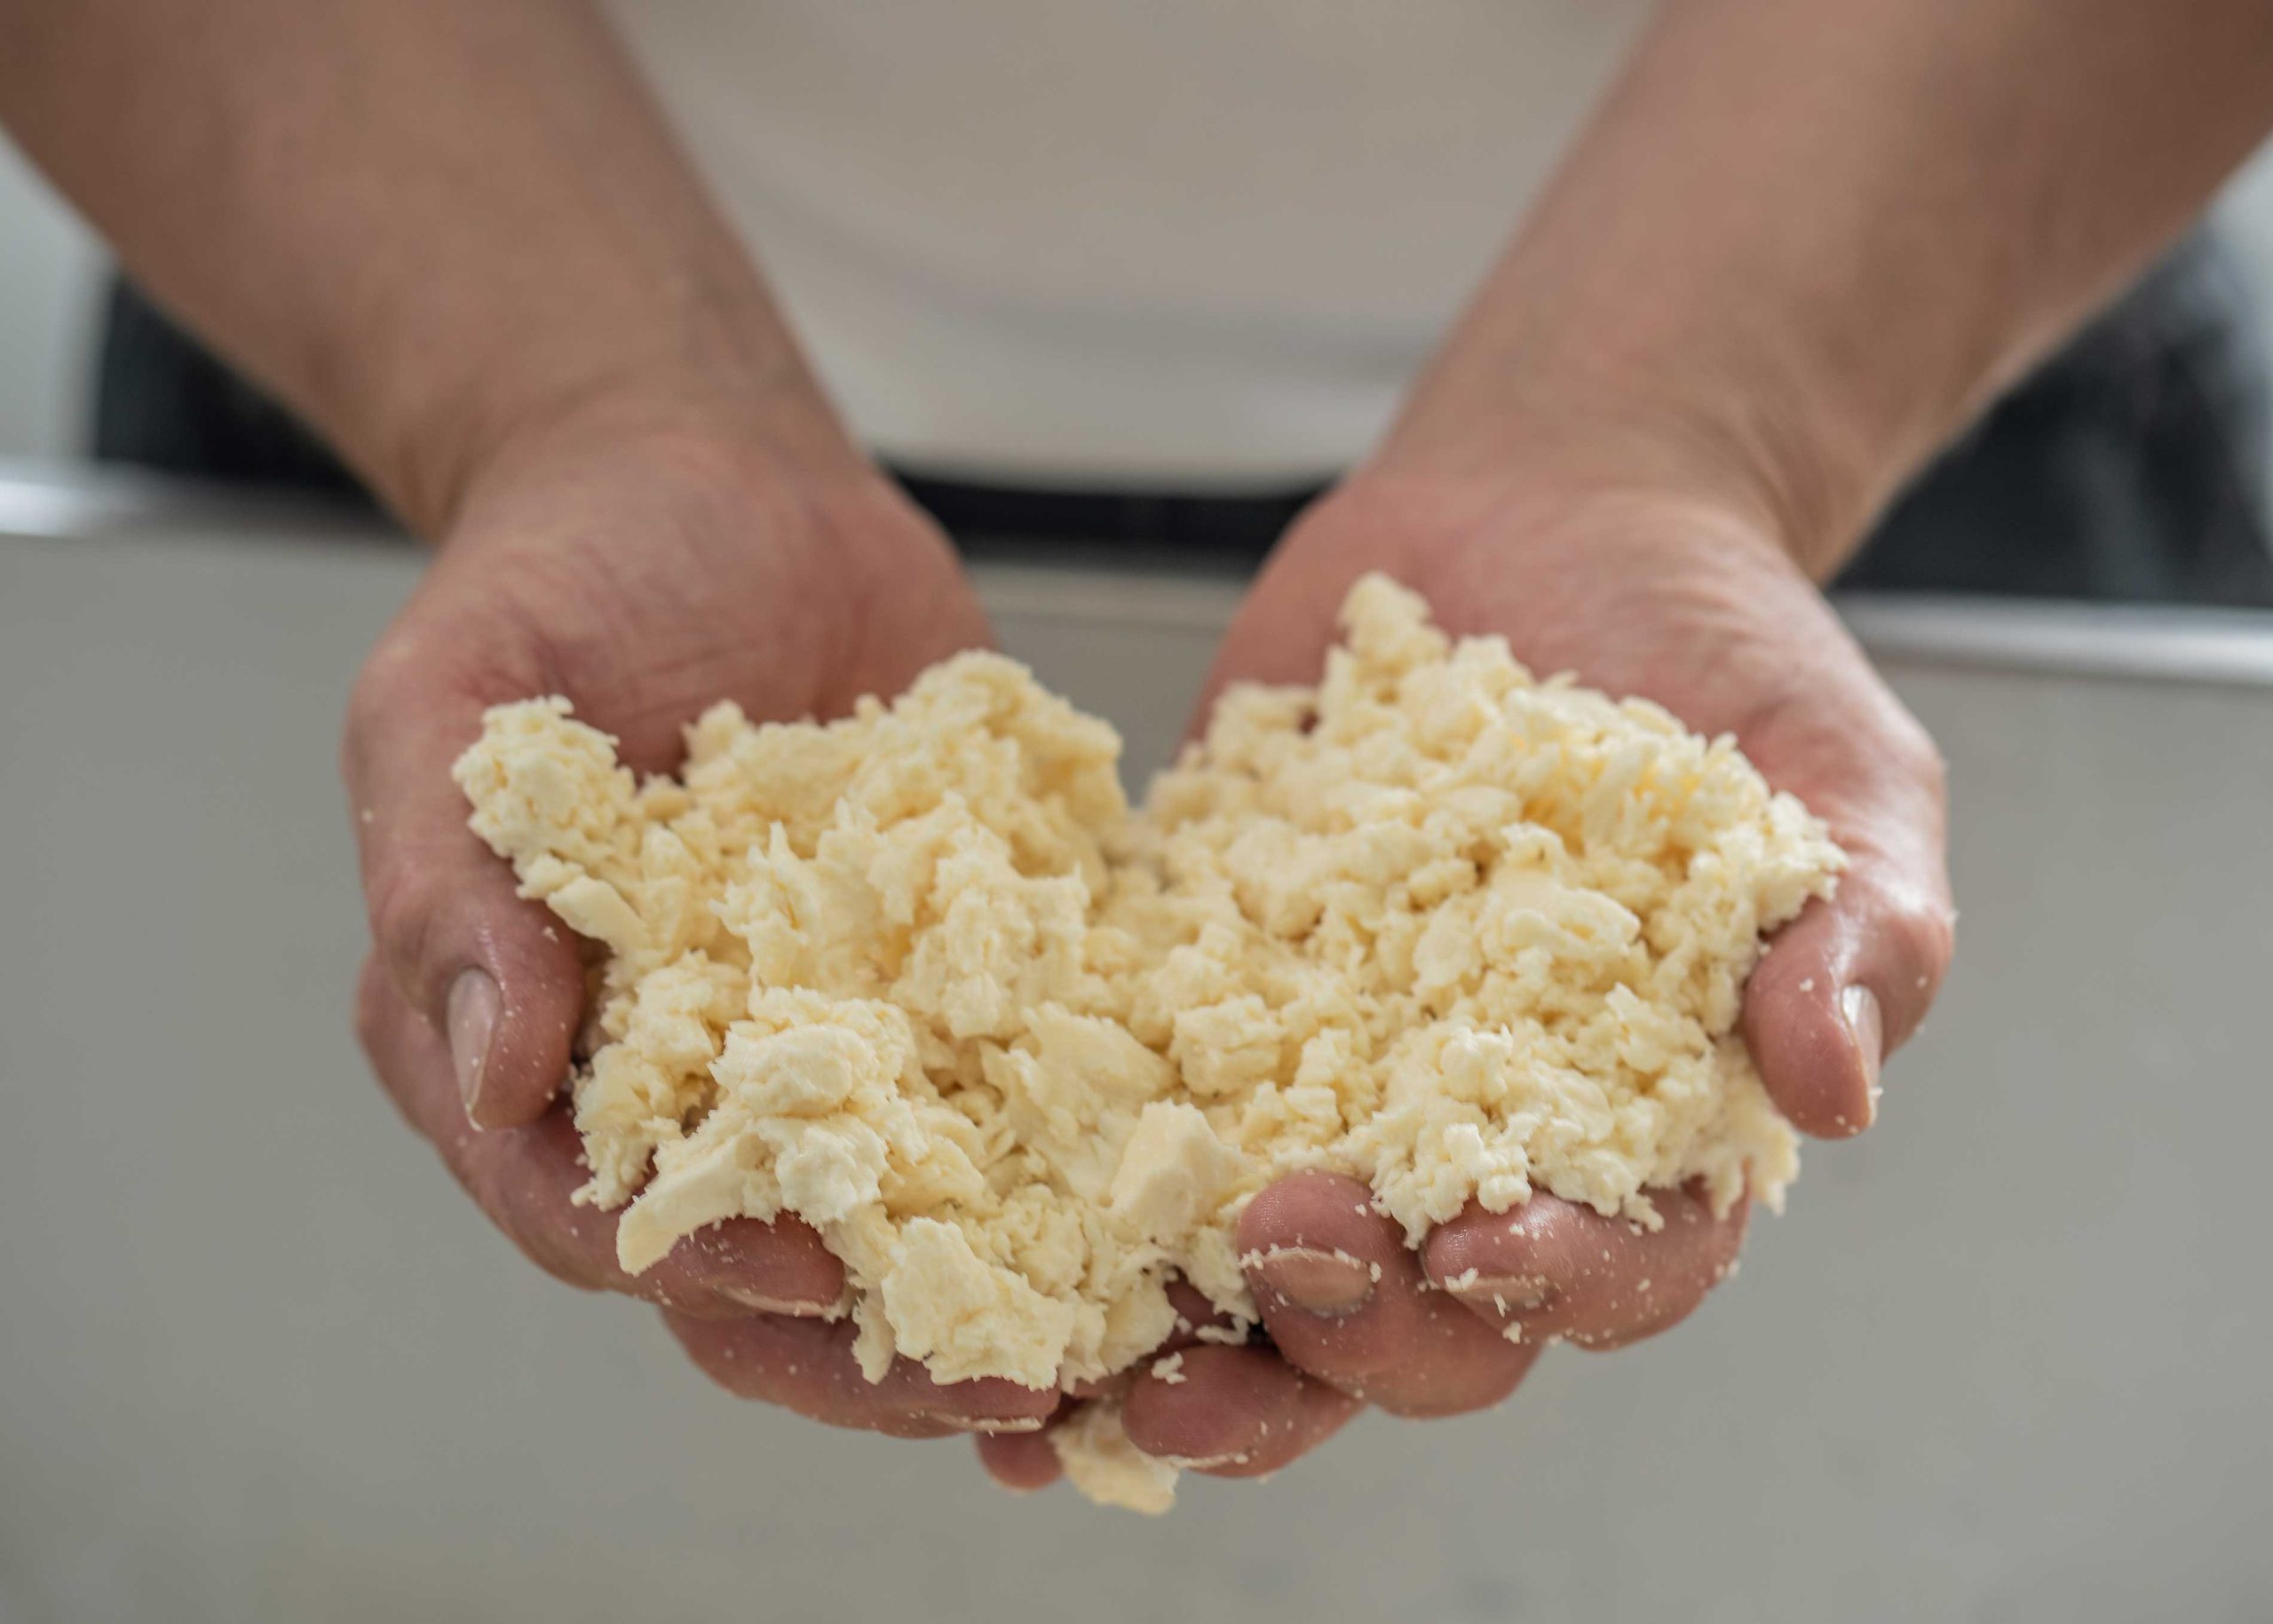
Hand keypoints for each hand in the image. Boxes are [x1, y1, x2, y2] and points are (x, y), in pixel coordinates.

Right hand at [347, 395, 1054, 1438]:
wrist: (711, 478)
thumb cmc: (556, 575)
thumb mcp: (449, 706)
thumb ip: (452, 887)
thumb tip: (501, 1075)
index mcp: (540, 1050)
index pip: (603, 1215)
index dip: (703, 1265)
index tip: (809, 1275)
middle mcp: (692, 1070)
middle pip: (773, 1258)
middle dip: (883, 1337)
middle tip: (1016, 1378)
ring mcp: (834, 1027)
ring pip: (913, 1203)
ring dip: (1008, 1278)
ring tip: (1125, 1329)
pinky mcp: (950, 966)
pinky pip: (1017, 1070)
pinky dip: (1091, 1138)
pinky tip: (1189, 1177)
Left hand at [978, 458, 1953, 1490]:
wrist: (1560, 518)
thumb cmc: (1723, 657)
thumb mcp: (1836, 774)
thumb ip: (1858, 927)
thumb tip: (1833, 1087)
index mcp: (1635, 1133)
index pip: (1611, 1264)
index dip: (1551, 1282)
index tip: (1479, 1244)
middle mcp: (1466, 1142)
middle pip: (1416, 1313)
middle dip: (1343, 1325)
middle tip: (1269, 1259)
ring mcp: (1318, 1080)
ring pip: (1253, 1272)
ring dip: (1182, 1338)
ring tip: (1094, 1365)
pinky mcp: (1193, 995)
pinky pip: (1125, 1120)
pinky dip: (1060, 1197)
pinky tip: (981, 1234)